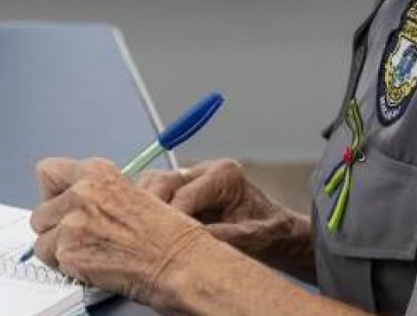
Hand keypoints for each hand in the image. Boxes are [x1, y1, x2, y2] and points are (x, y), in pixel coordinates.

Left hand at [30, 157, 211, 307]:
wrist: (179, 261)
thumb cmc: (167, 233)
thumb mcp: (131, 192)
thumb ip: (97, 193)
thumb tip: (72, 203)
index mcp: (96, 172)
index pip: (48, 171)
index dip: (53, 193)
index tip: (61, 204)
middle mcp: (81, 192)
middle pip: (40, 212)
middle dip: (54, 227)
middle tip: (78, 238)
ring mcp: (72, 223)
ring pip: (42, 240)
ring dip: (59, 250)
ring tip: (88, 254)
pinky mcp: (70, 252)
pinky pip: (52, 262)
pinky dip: (68, 268)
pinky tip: (93, 266)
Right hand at [137, 159, 306, 264]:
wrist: (273, 230)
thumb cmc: (268, 231)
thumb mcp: (253, 237)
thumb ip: (225, 236)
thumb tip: (193, 244)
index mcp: (224, 174)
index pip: (184, 194)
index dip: (171, 221)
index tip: (162, 246)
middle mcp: (204, 170)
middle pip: (162, 181)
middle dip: (150, 210)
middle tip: (144, 240)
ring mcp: (190, 177)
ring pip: (152, 183)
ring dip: (143, 208)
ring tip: (142, 237)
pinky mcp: (180, 189)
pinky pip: (153, 193)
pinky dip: (145, 210)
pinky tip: (145, 232)